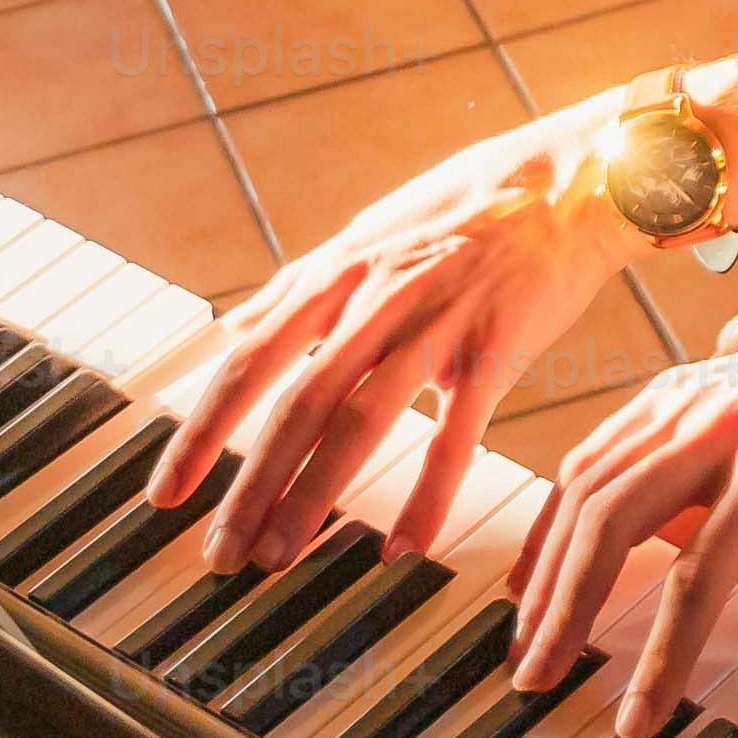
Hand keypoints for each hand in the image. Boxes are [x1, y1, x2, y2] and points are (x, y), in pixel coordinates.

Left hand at [149, 107, 623, 573]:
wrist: (572, 180)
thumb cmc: (464, 209)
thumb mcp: (366, 232)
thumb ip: (297, 288)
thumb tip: (232, 328)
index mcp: (337, 272)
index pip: (249, 359)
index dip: (201, 430)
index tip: (165, 493)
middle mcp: (376, 297)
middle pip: (296, 403)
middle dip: (248, 485)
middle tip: (219, 554)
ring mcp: (437, 322)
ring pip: (362, 420)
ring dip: (314, 496)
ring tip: (280, 557)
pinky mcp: (498, 347)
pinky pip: (458, 434)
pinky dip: (428, 495)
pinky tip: (401, 548)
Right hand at [509, 218, 737, 735]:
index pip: (700, 574)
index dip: (664, 655)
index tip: (641, 718)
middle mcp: (716, 426)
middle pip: (614, 524)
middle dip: (567, 610)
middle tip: (539, 681)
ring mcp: (682, 402)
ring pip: (587, 487)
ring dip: (547, 567)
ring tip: (526, 638)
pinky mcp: (664, 392)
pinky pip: (589, 455)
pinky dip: (553, 514)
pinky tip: (534, 567)